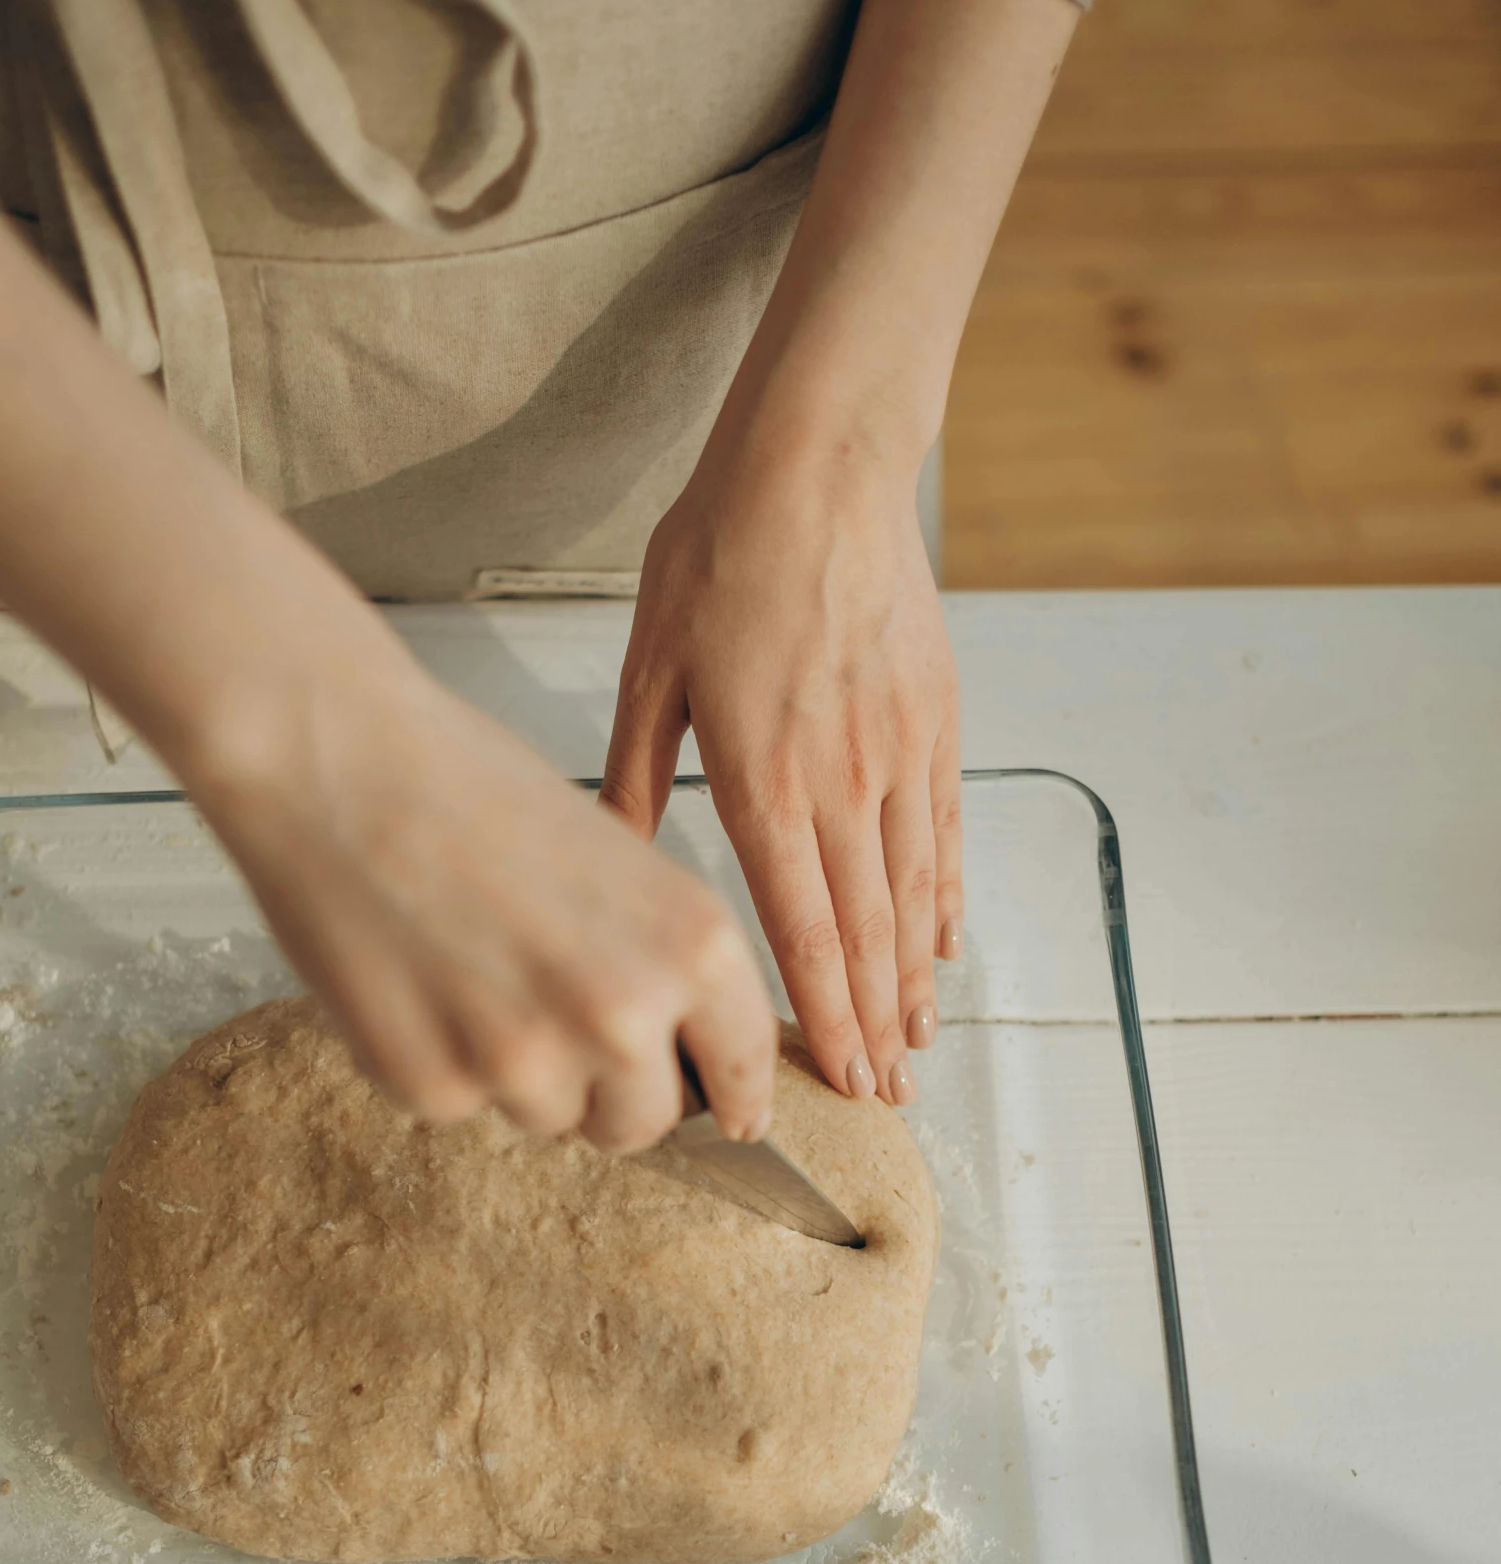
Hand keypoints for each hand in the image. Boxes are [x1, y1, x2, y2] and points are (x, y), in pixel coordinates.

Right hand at [191, 647, 776, 1150]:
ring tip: (472, 969)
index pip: (742, 1068)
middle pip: (645, 1122)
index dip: (731, 1094)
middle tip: (558, 1019)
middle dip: (610, 1091)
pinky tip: (412, 978)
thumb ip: (661, 958)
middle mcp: (625, 1014)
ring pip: (550, 1120)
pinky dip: (439, 1061)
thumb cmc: (469, 785)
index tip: (730, 1115)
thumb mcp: (618, 859)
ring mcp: (526, 1061)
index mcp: (693, 945)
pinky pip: (459, 1107)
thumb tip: (678, 1044)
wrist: (336, 758)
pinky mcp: (434, 1084)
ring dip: (522, 1074)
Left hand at [601, 434, 962, 1106]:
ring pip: (913, 894)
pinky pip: (946, 831)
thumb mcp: (650, 666)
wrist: (819, 467)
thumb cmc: (721, 556)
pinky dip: (947, 896)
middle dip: (875, 1026)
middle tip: (885, 1096)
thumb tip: (616, 859)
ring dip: (915, 980)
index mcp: (761, 782)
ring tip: (920, 1044)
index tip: (836, 1076)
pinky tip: (946, 944)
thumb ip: (635, 775)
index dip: (822, 1015)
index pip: (801, 930)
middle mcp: (841, 785)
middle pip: (865, 934)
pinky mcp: (934, 720)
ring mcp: (898, 755)